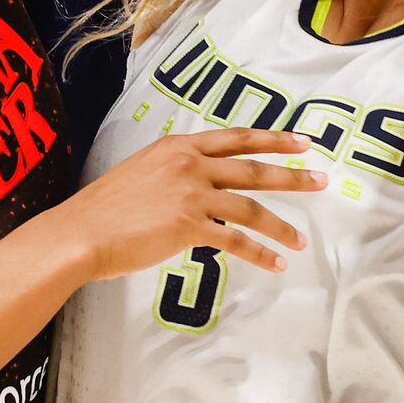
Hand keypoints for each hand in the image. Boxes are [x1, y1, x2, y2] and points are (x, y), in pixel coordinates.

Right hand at [42, 128, 324, 285]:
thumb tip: (196, 184)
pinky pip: (234, 240)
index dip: (273, 139)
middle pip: (253, 168)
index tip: (302, 142)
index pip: (236, 138)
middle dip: (292, 176)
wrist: (80, 232)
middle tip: (322, 181)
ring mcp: (190, 194)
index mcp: (178, 146)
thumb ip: (173, 172)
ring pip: (250, 207)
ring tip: (302, 241)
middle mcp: (189, 164)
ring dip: (281, 225)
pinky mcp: (188, 226)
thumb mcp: (141, 172)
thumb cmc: (103, 209)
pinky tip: (275, 263)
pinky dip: (259, 253)